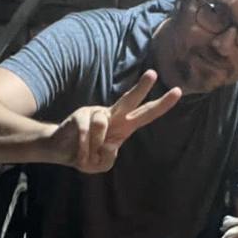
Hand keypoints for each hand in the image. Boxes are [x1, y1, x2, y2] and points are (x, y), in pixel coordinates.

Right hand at [51, 69, 180, 172]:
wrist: (61, 151)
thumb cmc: (85, 155)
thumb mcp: (101, 165)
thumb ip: (109, 158)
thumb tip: (109, 143)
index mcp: (123, 126)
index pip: (145, 114)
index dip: (161, 105)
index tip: (177, 91)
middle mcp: (112, 115)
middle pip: (129, 100)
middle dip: (141, 88)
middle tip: (153, 73)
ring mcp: (95, 112)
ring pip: (101, 126)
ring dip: (93, 147)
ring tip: (86, 155)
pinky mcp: (80, 115)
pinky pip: (86, 133)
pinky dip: (83, 149)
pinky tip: (79, 154)